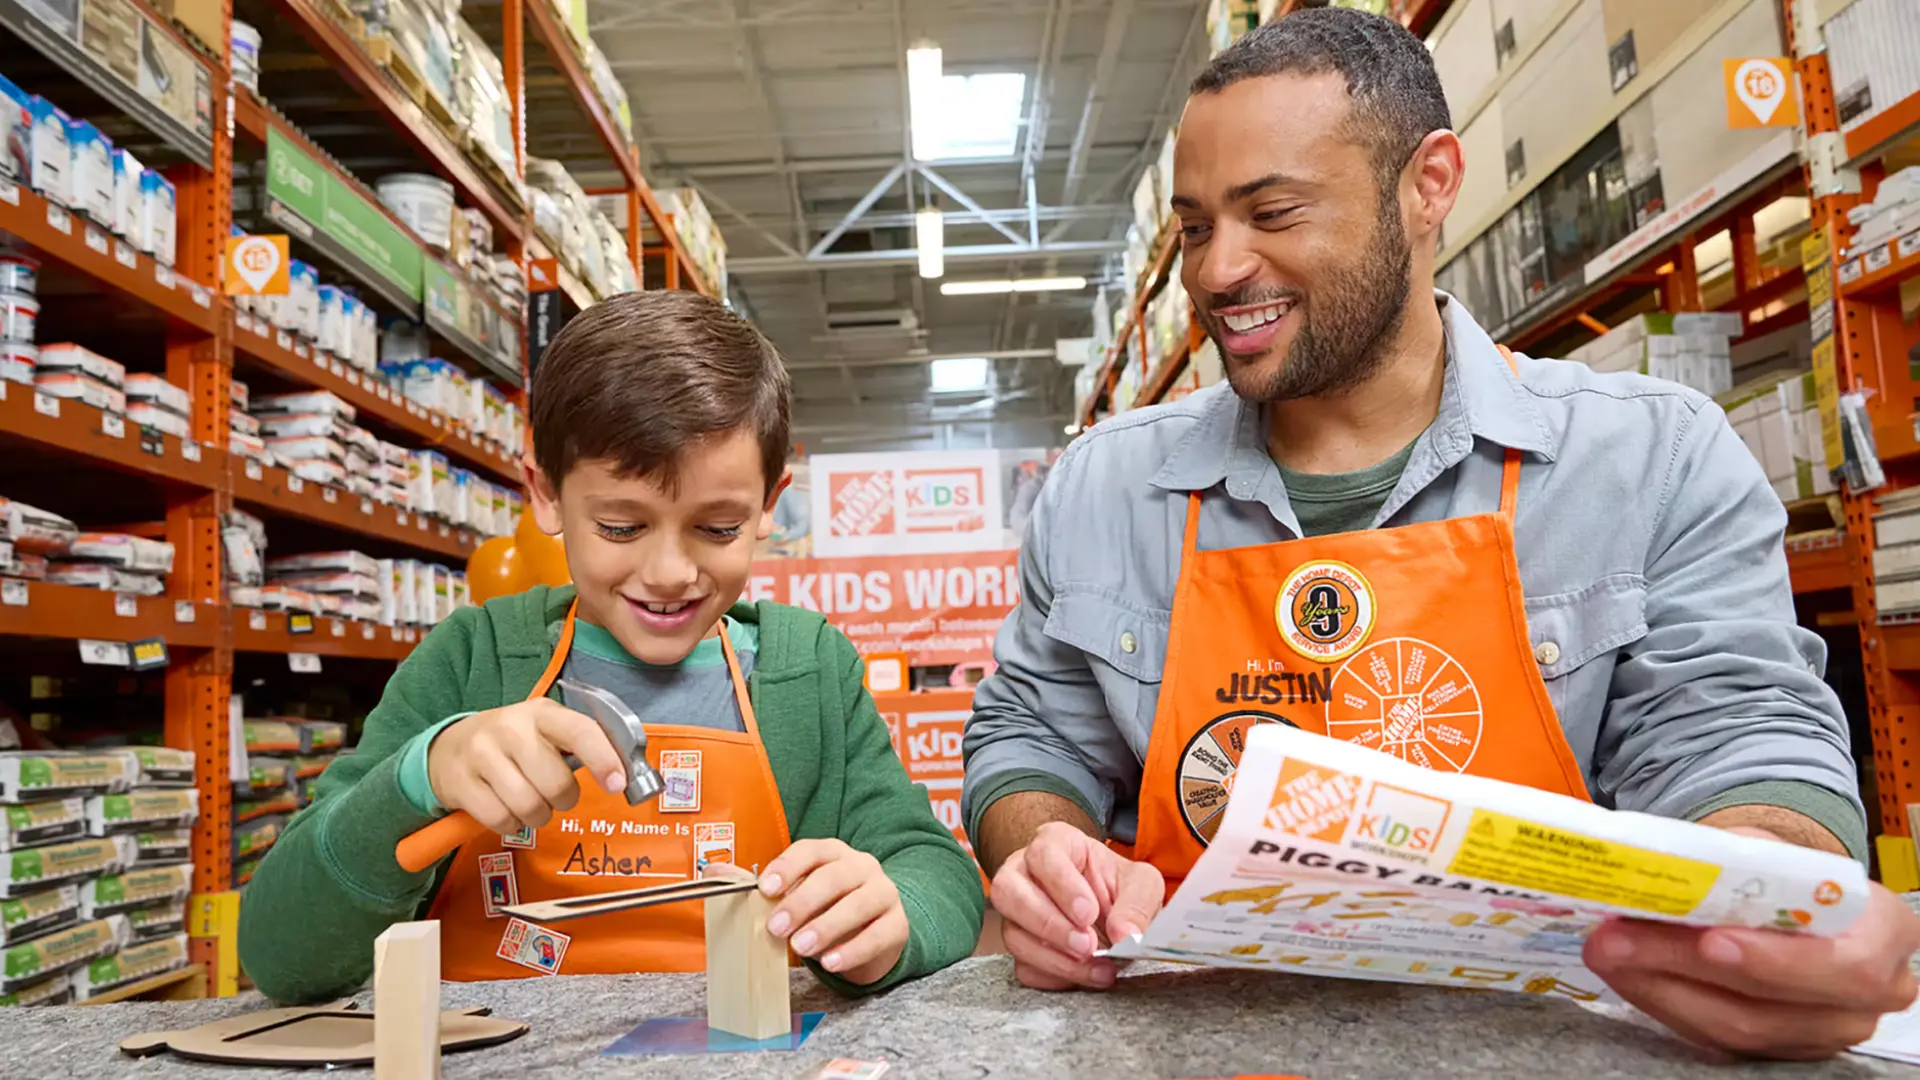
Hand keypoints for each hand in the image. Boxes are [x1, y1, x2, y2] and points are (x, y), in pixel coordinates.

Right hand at [425, 699, 626, 834]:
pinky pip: (501, 820)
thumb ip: (579, 745)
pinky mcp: (460, 783)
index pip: (580, 731)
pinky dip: (510, 824)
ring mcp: (481, 755)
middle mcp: (510, 729)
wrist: (447, 748)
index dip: (604, 759)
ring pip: (530, 807)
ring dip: (538, 815)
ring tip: (529, 801)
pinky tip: (505, 808)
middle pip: (556, 784)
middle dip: (564, 799)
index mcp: (540, 712)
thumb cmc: (511, 744)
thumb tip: (622, 775)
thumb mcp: (543, 731)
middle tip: (554, 793)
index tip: (617, 784)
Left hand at [760, 839, 906, 985]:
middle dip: (802, 902)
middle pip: (834, 878)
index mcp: (835, 853)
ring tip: (800, 947)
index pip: (812, 851)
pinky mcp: (898, 924)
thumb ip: (781, 896)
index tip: (766, 889)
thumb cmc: (829, 910)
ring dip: (826, 926)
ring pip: (858, 905)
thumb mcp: (806, 898)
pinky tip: (830, 962)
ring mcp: (884, 893)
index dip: (788, 867)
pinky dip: (851, 951)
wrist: (875, 933)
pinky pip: (877, 936)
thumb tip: (740, 894)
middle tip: (776, 927)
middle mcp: (863, 867)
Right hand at [990, 821, 1164, 990]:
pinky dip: (1054, 976)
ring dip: (1054, 957)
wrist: (1114, 913)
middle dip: (1049, 925)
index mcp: (1053, 844)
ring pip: (1013, 935)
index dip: (1062, 885)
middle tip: (1087, 945)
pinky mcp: (1021, 946)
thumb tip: (1125, 935)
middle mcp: (1023, 873)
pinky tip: (1084, 975)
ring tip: (1095, 967)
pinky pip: (1024, 966)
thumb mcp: (1142, 884)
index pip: (1042, 854)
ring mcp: (1016, 912)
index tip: (1088, 913)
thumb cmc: (1119, 886)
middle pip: (1009, 893)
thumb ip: (1137, 905)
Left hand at [1585, 827, 1919, 1058]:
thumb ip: (1731, 858)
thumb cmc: (1784, 873)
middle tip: (1616, 938)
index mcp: (1885, 933)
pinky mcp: (1776, 1050)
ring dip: (1658, 988)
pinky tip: (1625, 971)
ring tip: (1605, 949)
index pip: (1845, 964)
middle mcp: (1868, 995)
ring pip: (1735, 1030)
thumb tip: (1664, 861)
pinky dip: (1662, 1002)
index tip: (1710, 940)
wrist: (1791, 903)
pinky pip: (1714, 1039)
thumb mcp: (1768, 849)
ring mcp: (1822, 1032)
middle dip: (1682, 968)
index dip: (1775, 960)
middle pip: (1771, 1006)